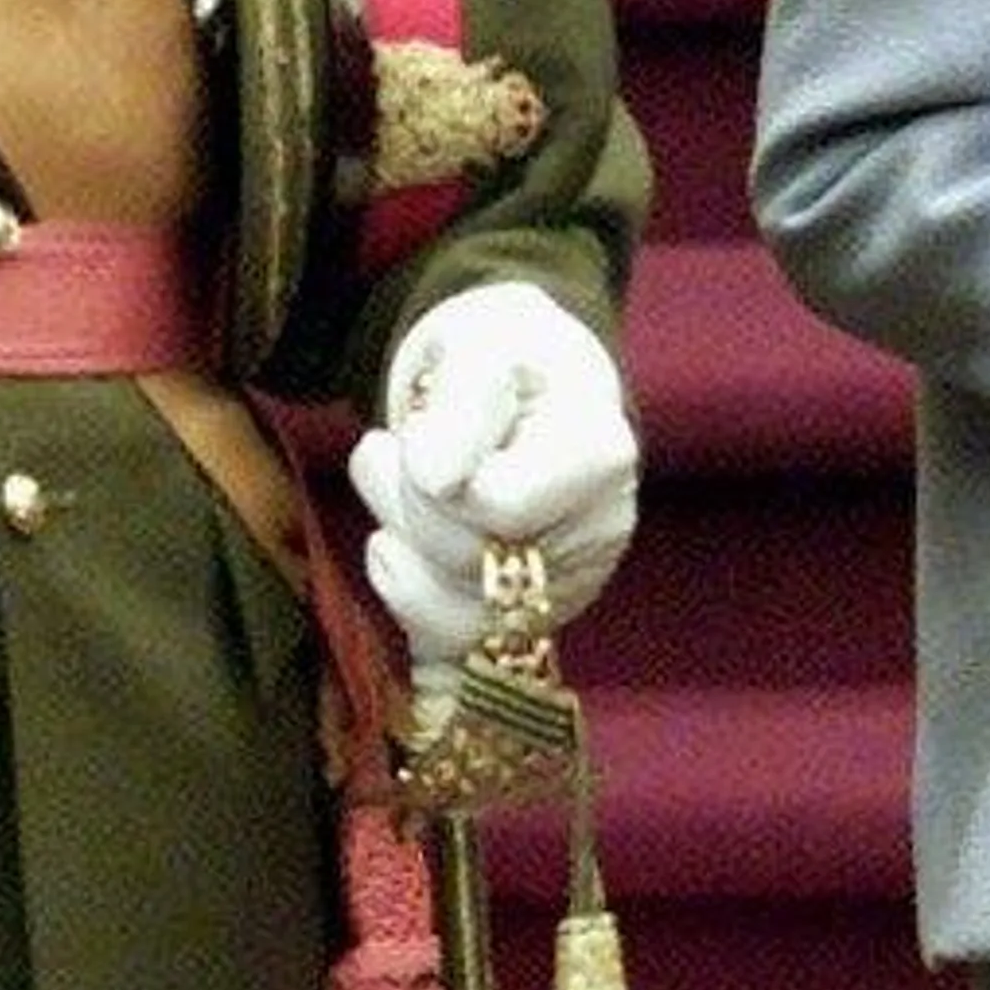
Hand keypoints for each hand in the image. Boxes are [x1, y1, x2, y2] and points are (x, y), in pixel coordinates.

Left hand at [349, 277, 637, 687]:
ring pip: (457, 617)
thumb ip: (463, 398)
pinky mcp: (524, 623)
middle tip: (389, 446)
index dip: (435, 473)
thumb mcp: (485, 340)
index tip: (425, 427)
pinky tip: (394, 548)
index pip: (499, 506)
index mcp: (600, 457)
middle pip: (470, 562)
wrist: (522, 382)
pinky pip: (454, 649)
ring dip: (396, 551)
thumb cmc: (507, 355)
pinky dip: (406, 599)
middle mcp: (597, 535)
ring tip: (393, 486)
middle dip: (404, 503)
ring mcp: (565, 587)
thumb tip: (434, 473)